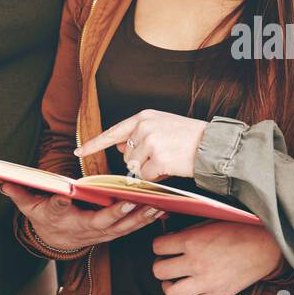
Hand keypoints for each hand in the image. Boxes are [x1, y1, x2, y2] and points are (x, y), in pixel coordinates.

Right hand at [1, 182, 164, 249]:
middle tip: (130, 202)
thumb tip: (2, 182)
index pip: (59, 209)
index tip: (64, 196)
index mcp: (62, 219)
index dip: (60, 203)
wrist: (58, 240)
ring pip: (122, 228)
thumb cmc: (46, 218)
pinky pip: (132, 228)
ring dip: (140, 218)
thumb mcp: (30, 207)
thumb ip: (19, 193)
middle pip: (101, 223)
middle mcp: (84, 229)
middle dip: (117, 214)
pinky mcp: (114, 233)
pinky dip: (147, 220)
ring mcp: (101, 233)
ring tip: (156, 204)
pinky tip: (161, 210)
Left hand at [74, 109, 208, 180]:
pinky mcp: (159, 159)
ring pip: (136, 168)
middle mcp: (145, 127)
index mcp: (144, 117)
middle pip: (126, 155)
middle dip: (140, 161)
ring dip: (150, 170)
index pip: (113, 132)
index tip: (79, 151)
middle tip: (163, 155)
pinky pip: (146, 177)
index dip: (94, 144)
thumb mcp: (163, 126)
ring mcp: (151, 142)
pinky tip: (171, 167)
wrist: (213, 145)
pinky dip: (157, 177)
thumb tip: (120, 146)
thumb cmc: (190, 138)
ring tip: (169, 160)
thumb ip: (140, 134)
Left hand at [152, 222, 283, 294]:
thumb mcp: (211, 221)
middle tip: (167, 263)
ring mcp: (206, 282)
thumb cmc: (239, 230)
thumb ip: (189, 231)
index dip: (159, 246)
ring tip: (175, 280)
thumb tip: (170, 236)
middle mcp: (196, 262)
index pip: (158, 247)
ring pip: (171, 293)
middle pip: (159, 271)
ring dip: (169, 287)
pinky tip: (189, 292)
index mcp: (193, 241)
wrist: (265, 247)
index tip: (165, 247)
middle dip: (160, 266)